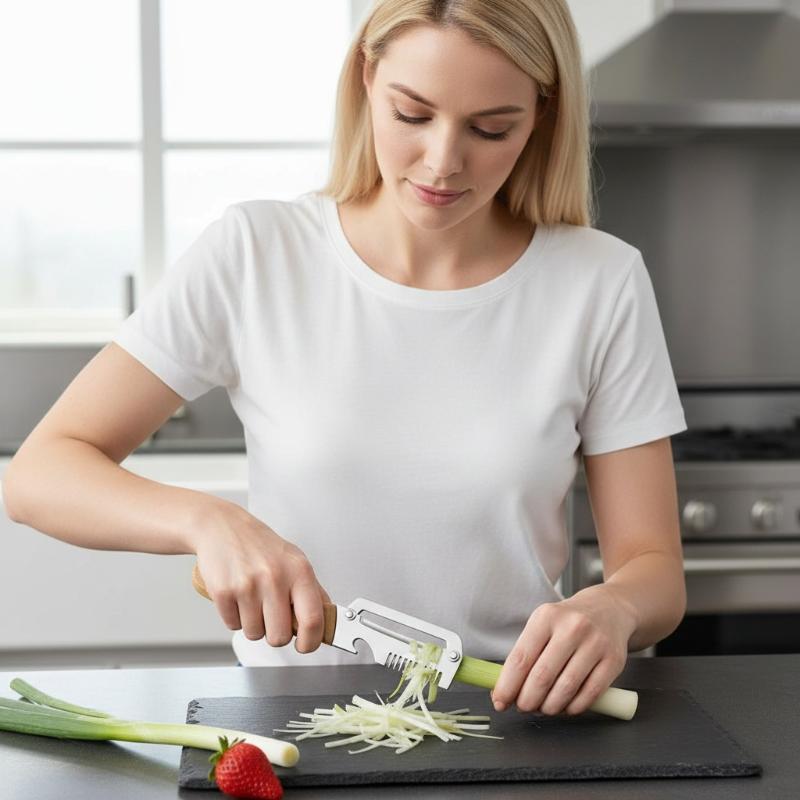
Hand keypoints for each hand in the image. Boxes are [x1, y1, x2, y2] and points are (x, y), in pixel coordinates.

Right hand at [188, 501, 330, 652]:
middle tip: (273, 618)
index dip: (311, 641)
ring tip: (253, 601)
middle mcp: (275, 577)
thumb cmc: (260, 545)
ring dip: (254, 625)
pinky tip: (238, 598)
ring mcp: (248, 585)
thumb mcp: (295, 560)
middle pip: (280, 636)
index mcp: (299, 571)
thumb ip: (312, 590)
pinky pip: (233, 626)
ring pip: (255, 634)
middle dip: (276, 633)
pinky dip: (235, 618)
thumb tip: (328, 619)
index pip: (313, 619)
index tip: (306, 644)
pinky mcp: (223, 592)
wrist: (223, 527)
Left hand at [490, 586, 636, 715]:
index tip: (500, 701)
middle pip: (542, 677)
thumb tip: (504, 690)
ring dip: (549, 707)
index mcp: (547, 617)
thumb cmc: (568, 622)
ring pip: (566, 688)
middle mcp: (572, 628)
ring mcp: (595, 644)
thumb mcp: (543, 624)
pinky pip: (590, 694)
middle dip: (527, 700)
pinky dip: (574, 707)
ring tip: (543, 708)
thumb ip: (526, 654)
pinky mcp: (614, 660)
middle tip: (523, 707)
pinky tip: (566, 707)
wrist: (608, 608)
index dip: (508, 685)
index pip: (521, 658)